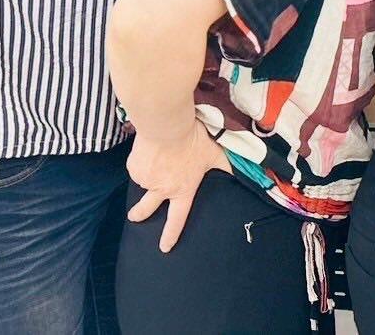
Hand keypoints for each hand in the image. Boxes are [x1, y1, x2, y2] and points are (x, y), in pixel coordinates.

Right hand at [125, 122, 229, 252]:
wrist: (167, 127)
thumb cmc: (193, 140)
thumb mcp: (213, 153)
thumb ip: (224, 165)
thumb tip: (239, 172)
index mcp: (182, 189)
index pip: (178, 217)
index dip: (171, 234)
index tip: (164, 248)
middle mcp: (163, 189)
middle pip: (147, 209)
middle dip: (140, 214)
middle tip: (134, 217)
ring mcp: (146, 180)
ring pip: (145, 179)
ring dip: (148, 170)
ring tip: (160, 152)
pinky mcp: (134, 168)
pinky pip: (137, 165)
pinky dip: (142, 158)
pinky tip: (151, 148)